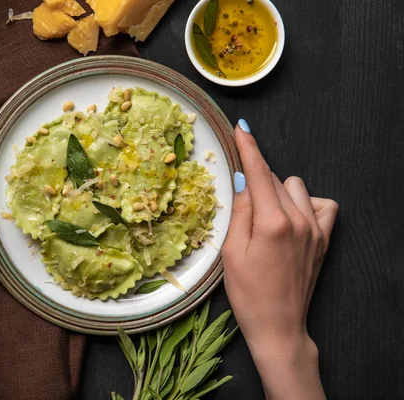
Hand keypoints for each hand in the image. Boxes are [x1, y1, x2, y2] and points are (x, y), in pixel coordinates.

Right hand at [222, 120, 337, 399]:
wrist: (278, 325)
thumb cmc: (248, 293)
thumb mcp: (231, 252)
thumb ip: (240, 211)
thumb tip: (243, 179)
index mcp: (273, 223)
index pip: (259, 173)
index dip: (248, 147)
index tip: (241, 127)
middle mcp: (299, 221)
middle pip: (275, 179)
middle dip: (255, 181)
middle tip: (242, 205)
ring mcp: (316, 229)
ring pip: (296, 187)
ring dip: (278, 192)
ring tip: (265, 218)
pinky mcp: (325, 239)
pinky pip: (321, 203)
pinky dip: (305, 204)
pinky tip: (291, 218)